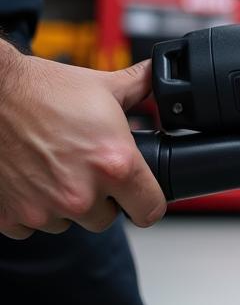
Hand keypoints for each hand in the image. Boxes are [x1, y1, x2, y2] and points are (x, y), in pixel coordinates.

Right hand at [0, 52, 166, 239]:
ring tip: (52, 167)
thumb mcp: (102, 86)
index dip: (147, 201)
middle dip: (101, 198)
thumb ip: (139, 88)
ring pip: (67, 222)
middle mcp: (81, 195)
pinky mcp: (9, 216)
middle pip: (107, 218)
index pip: (150, 211)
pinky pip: (30, 226)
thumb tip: (158, 78)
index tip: (140, 194)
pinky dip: (30, 207)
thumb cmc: (40, 90)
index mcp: (114, 166)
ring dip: (64, 203)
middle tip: (85, 167)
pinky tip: (28, 177)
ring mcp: (43, 210)